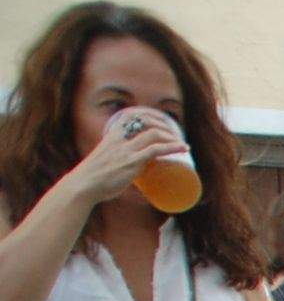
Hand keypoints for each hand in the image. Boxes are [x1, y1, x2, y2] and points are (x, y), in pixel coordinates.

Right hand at [65, 108, 189, 205]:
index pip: (129, 115)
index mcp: (111, 136)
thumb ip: (116, 162)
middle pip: (145, 121)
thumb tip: (129, 173)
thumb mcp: (103, 162)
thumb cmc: (93, 179)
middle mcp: (119, 139)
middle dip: (164, 124)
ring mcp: (126, 150)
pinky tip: (184, 149)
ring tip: (183, 145)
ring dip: (172, 137)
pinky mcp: (132, 162)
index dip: (147, 114)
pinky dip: (172, 147)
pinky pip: (156, 150)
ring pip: (154, 134)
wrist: (83, 186)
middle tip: (175, 135)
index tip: (160, 121)